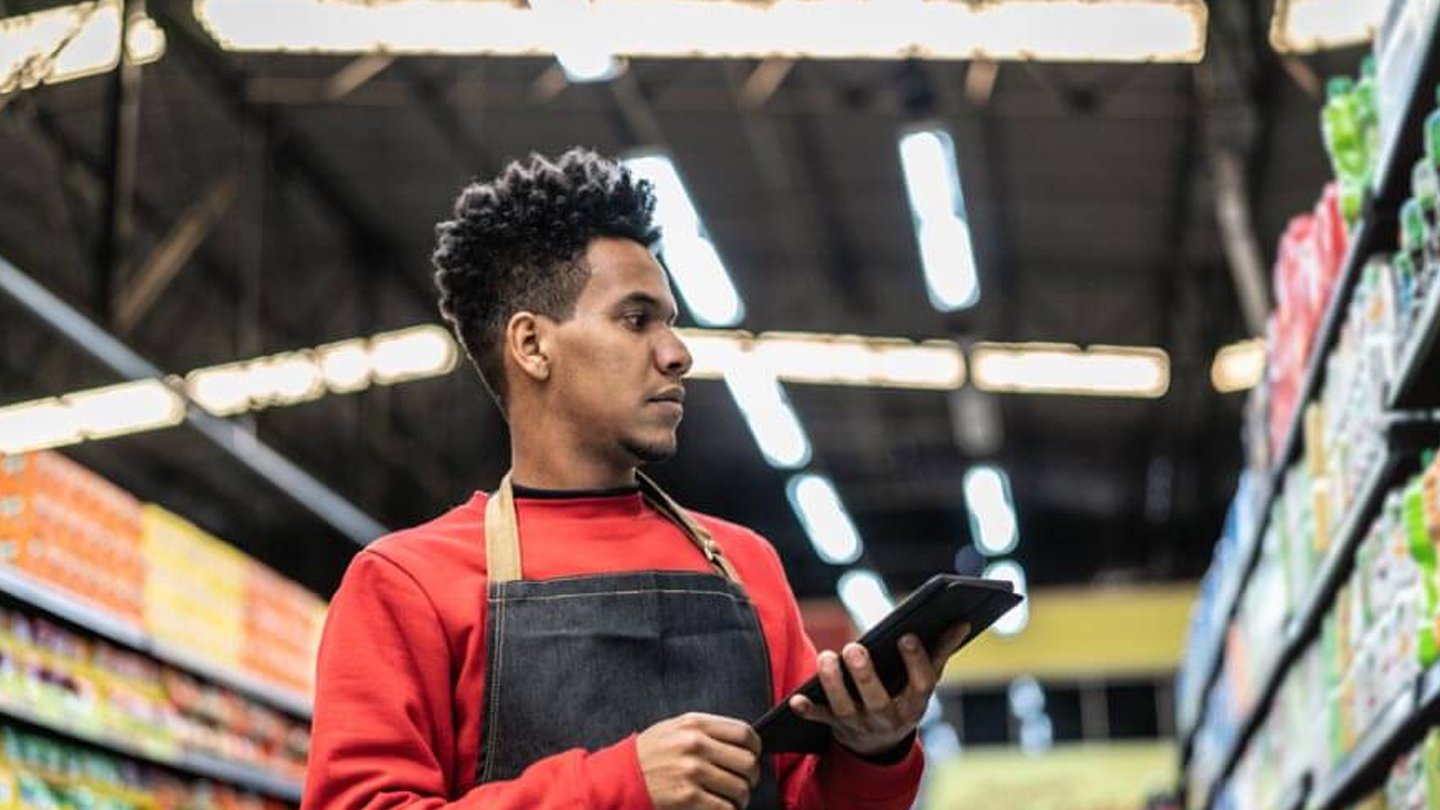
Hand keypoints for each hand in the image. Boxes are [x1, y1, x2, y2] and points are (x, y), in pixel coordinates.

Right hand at [636, 712, 760, 809]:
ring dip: (741, 798)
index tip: (753, 756)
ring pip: (740, 788)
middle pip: (747, 762)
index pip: (744, 733)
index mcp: (695, 724)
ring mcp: (692, 772)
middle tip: (744, 782)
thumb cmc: (651, 753)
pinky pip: (725, 808)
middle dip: (751, 776)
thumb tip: (744, 741)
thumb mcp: (675, 727)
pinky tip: (720, 807)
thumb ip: (707, 729)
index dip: (755, 747)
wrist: (621, 778)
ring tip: (731, 798)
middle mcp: (695, 745)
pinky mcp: (688, 797)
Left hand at [788, 622, 970, 756]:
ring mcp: (862, 724)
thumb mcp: (925, 681)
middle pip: (876, 699)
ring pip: (845, 707)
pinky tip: (795, 700)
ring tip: (827, 657)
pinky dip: (808, 710)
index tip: (906, 635)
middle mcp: (888, 717)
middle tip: (854, 647)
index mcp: (915, 704)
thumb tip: (961, 622)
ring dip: (833, 683)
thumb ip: (940, 652)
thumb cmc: (905, 698)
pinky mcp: (838, 726)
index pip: (920, 685)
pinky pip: (821, 719)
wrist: (881, 744)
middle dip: (864, 674)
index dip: (916, 661)